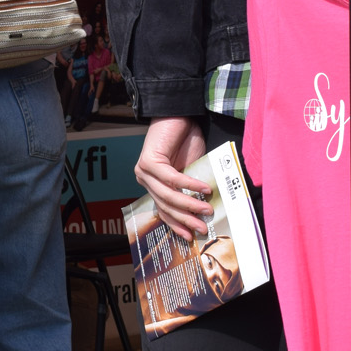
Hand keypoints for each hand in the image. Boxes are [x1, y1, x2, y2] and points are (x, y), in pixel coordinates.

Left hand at [135, 115, 211, 240]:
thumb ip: (190, 189)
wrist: (179, 114)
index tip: (191, 236)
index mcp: (153, 184)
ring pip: (168, 195)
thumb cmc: (186, 141)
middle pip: (165, 205)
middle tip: (202, 228)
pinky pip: (171, 178)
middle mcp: (144, 179)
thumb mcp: (190, 170)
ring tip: (206, 209)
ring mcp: (144, 171)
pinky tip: (203, 188)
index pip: (163, 210)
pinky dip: (189, 184)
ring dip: (189, 204)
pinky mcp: (148, 161)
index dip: (177, 224)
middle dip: (186, 219)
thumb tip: (203, 212)